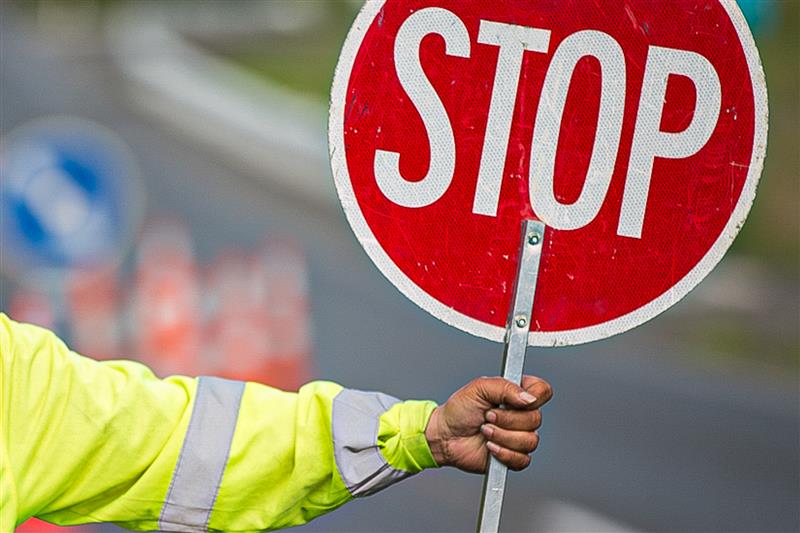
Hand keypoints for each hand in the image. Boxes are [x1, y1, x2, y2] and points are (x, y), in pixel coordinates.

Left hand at [424, 375, 552, 472]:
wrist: (445, 436)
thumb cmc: (460, 410)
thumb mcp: (479, 388)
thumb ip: (505, 387)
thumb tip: (528, 397)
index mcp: (516, 394)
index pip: (542, 391)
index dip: (535, 396)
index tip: (514, 400)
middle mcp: (521, 414)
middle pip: (536, 418)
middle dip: (507, 419)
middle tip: (488, 416)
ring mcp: (519, 436)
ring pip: (530, 440)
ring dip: (503, 436)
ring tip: (485, 431)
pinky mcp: (514, 456)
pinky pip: (522, 459)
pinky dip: (503, 453)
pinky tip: (490, 446)